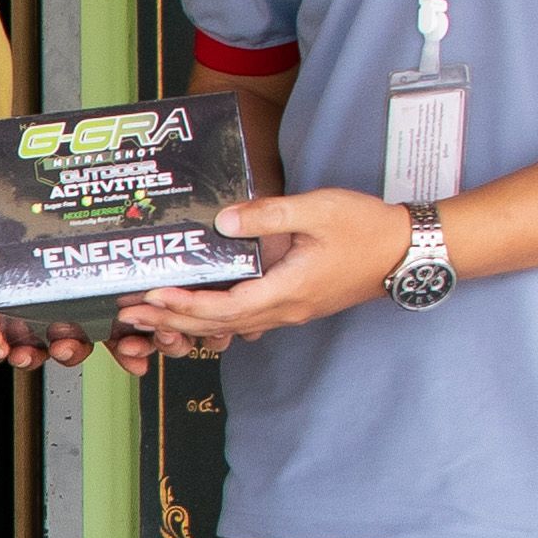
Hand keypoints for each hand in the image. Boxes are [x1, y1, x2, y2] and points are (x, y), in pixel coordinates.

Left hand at [120, 187, 417, 354]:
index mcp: (287, 290)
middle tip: (130, 314)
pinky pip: (246, 320)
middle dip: (171, 320)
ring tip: (152, 315)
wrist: (407, 251)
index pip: (223, 308)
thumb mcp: (317, 210)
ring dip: (188, 322)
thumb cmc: (367, 228)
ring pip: (230, 327)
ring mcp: (290, 311)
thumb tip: (223, 221)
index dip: (183, 305)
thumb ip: (268, 215)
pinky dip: (215, 319)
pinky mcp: (295, 304)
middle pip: (217, 325)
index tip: (150, 296)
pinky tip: (197, 311)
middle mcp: (284, 310)